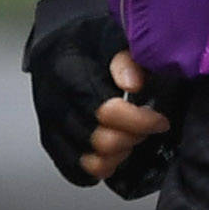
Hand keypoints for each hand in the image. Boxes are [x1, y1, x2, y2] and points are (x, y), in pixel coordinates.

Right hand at [24, 0, 180, 191]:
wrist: (57, 43)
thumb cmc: (90, 40)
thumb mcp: (113, 37)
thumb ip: (126, 59)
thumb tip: (134, 84)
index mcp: (70, 74)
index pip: (107, 112)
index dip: (141, 120)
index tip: (159, 119)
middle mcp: (55, 103)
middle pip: (102, 142)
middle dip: (133, 138)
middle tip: (145, 128)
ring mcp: (49, 126)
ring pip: (91, 162)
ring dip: (119, 156)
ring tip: (129, 138)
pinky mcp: (49, 141)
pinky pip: (75, 172)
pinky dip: (99, 168)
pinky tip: (112, 152)